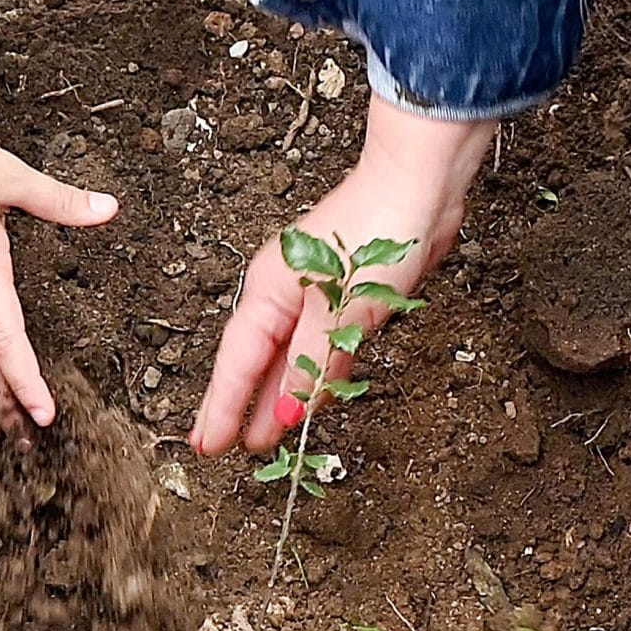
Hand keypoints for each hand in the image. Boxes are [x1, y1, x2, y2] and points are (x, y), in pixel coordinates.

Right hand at [193, 100, 490, 455]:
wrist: (421, 182)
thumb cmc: (377, 226)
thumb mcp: (342, 307)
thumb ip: (312, 362)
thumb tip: (289, 411)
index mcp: (268, 292)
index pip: (238, 362)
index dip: (223, 407)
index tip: (208, 445)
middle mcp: (283, 295)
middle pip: (256, 363)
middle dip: (241, 407)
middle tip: (221, 448)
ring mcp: (314, 295)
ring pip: (288, 358)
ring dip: (277, 397)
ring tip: (264, 437)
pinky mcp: (345, 296)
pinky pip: (319, 348)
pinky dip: (313, 375)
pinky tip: (310, 399)